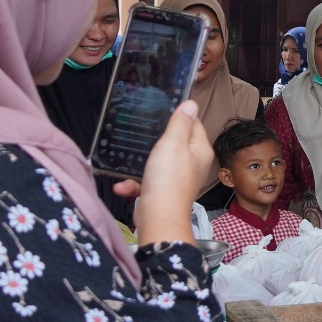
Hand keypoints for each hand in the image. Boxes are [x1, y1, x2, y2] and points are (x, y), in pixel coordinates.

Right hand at [125, 100, 212, 243]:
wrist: (158, 218)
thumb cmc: (168, 179)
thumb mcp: (173, 143)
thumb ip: (181, 123)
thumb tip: (191, 103)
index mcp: (199, 150)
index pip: (193, 123)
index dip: (178, 115)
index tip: (160, 109)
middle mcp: (191, 163)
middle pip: (174, 141)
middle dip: (155, 137)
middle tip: (140, 129)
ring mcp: (176, 178)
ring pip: (156, 161)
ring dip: (139, 162)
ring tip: (126, 158)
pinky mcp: (161, 190)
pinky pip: (145, 180)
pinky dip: (132, 182)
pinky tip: (122, 185)